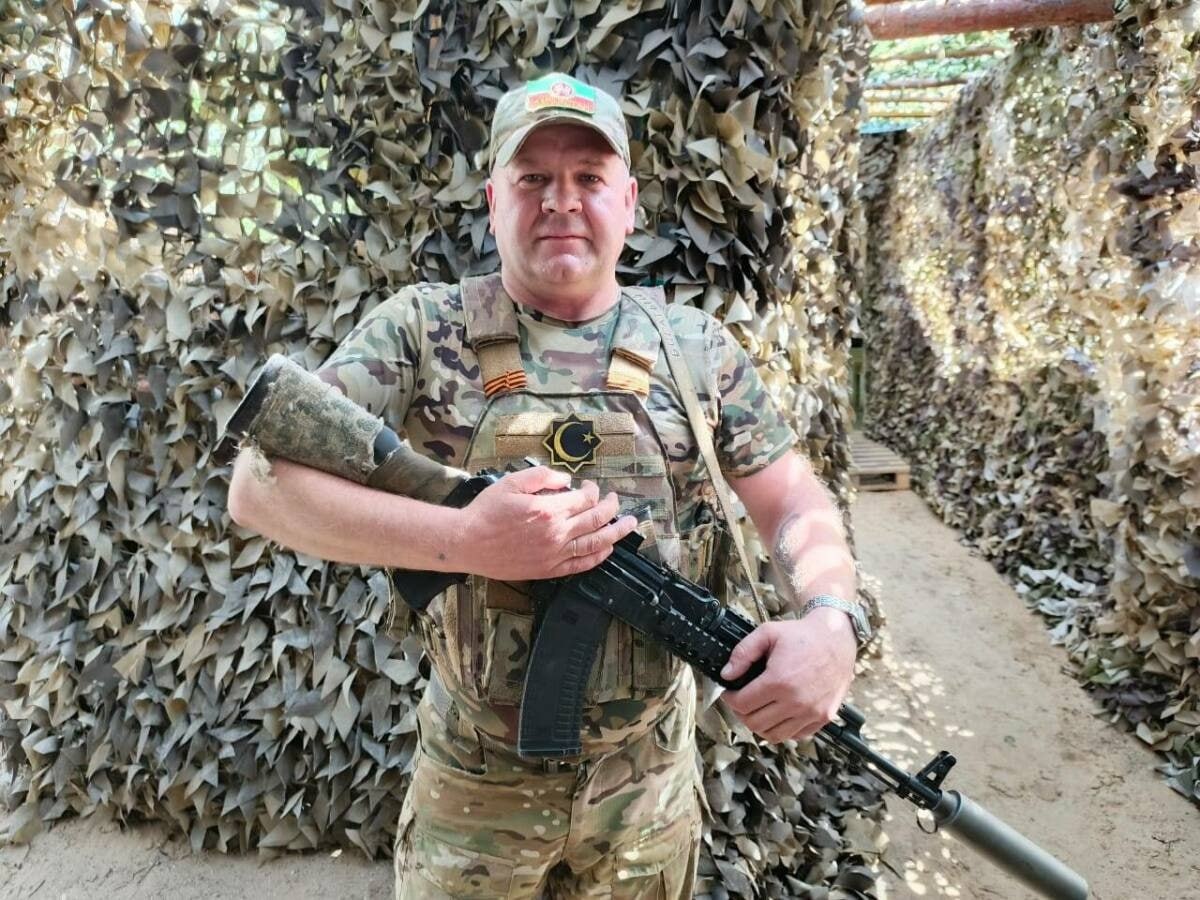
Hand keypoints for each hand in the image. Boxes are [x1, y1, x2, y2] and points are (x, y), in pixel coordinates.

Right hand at [454, 465, 638, 579]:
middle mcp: (556, 532)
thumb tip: (566, 479)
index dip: (592, 490)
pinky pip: (580, 564)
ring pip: (595, 543)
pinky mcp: (548, 569)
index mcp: (548, 509)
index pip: (584, 499)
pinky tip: (607, 550)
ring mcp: (554, 553)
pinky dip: (597, 557)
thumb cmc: (487, 511)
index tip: (589, 486)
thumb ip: (542, 476)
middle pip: (595, 519)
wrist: (468, 542)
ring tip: (630, 525)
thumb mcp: (512, 482)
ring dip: (616, 533)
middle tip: (616, 500)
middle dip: (610, 507)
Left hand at [719, 607, 857, 741]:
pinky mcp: (823, 717)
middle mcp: (796, 701)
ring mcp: (811, 712)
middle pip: (755, 723)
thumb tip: (727, 674)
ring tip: (758, 710)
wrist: (837, 639)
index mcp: (779, 681)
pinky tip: (778, 714)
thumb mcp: (768, 633)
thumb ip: (743, 653)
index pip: (742, 704)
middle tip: (741, 701)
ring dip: (760, 724)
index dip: (729, 699)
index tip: (729, 693)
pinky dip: (782, 729)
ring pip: (773, 735)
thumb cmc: (803, 636)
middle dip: (741, 713)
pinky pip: (795, 736)